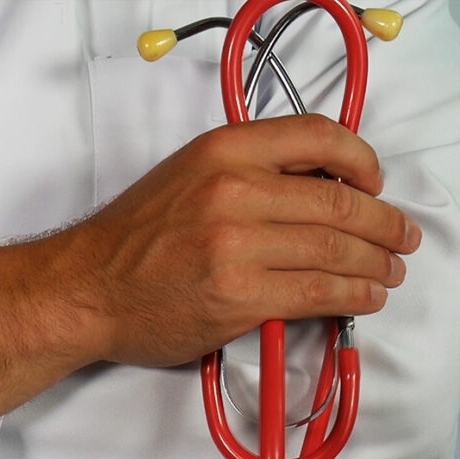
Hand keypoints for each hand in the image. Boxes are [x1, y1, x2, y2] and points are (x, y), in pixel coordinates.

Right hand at [67, 113, 419, 366]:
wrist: (85, 288)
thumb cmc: (129, 240)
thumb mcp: (184, 176)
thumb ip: (245, 172)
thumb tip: (315, 188)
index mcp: (222, 151)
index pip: (319, 136)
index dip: (362, 160)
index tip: (375, 182)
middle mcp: (233, 191)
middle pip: (340, 201)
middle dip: (384, 223)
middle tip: (399, 237)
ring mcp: (237, 246)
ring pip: (337, 249)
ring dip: (377, 264)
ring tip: (389, 271)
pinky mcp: (240, 297)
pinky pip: (320, 292)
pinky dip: (354, 295)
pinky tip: (365, 296)